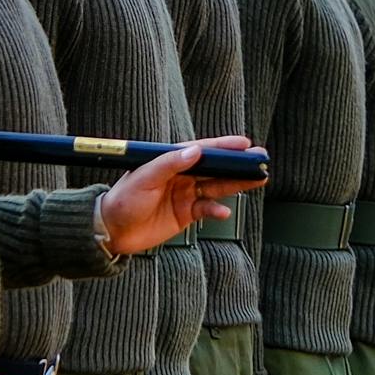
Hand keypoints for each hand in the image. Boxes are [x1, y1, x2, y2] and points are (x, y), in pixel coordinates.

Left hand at [95, 138, 252, 259]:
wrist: (113, 230)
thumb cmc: (123, 199)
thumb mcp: (144, 178)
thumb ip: (169, 164)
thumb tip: (194, 150)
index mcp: (171, 161)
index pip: (202, 150)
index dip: (223, 146)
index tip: (244, 143)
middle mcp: (182, 175)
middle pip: (215, 168)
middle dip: (238, 165)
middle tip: (261, 161)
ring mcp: (185, 194)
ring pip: (216, 187)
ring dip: (236, 185)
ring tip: (257, 180)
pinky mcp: (186, 214)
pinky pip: (207, 209)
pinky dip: (217, 210)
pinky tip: (224, 211)